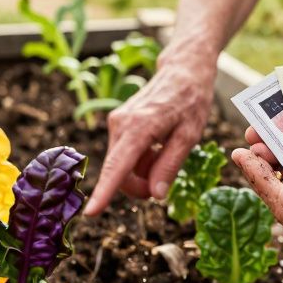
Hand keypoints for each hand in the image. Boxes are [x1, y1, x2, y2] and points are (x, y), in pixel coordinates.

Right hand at [85, 50, 217, 214]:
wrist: (183, 69)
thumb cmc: (191, 100)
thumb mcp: (190, 135)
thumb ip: (170, 165)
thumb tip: (155, 195)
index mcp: (139, 127)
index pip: (118, 166)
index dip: (105, 192)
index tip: (91, 213)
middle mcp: (120, 124)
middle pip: (120, 173)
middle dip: (141, 185)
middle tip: (166, 180)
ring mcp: (116, 123)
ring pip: (123, 166)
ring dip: (143, 170)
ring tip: (166, 150)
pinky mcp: (117, 123)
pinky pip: (125, 154)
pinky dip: (141, 158)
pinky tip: (159, 142)